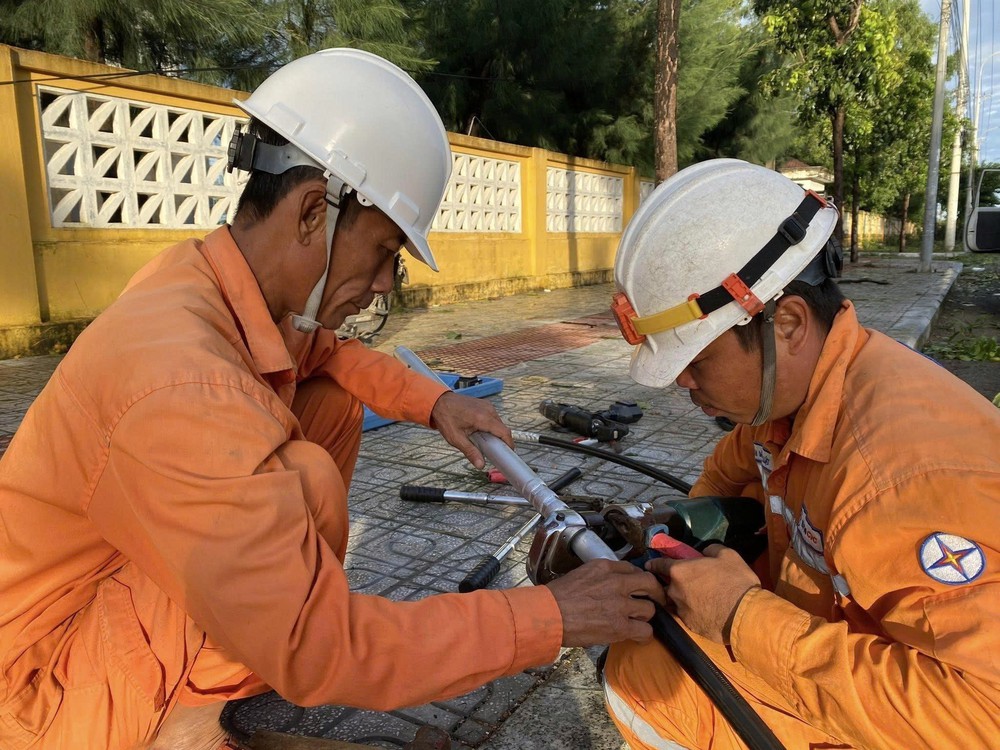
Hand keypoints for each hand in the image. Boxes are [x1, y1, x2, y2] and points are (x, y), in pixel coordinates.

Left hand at [429, 392, 513, 468]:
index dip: (509, 444)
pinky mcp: (485, 404)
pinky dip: (491, 425)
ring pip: (499, 423)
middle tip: (494, 451)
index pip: (504, 432)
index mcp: (483, 418)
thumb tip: (480, 465)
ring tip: (485, 441)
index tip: (509, 453)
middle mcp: (488, 410)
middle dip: (501, 440)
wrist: (439, 402)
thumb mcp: (456, 438)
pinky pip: (493, 417)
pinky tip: (481, 431)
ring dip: (495, 432)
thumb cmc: (446, 418)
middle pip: (503, 428)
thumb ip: (470, 452)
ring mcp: (487, 405)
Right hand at [546, 559, 666, 646]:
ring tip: (638, 621)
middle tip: (653, 601)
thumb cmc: (558, 596)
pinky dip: (643, 634)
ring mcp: (621, 605)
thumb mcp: (581, 574)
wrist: (549, 614)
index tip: (637, 588)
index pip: (632, 569)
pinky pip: (645, 630)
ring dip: (645, 616)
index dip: (637, 580)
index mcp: (605, 567)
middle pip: (650, 583)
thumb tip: (609, 584)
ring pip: (650, 609)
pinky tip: (637, 635)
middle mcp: (617, 582)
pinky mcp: (621, 626)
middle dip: (654, 593)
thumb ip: (599, 576)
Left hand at [646, 544, 759, 643]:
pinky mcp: (689, 625)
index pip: (659, 565)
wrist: (744, 615)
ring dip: (681, 599)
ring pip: (675, 602)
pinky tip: (703, 612)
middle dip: (673, 584)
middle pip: (667, 586)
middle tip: (686, 584)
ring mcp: (680, 610)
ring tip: (696, 600)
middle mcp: (674, 591)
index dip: (654, 564)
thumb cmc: (735, 581)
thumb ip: (711, 550)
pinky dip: (691, 613)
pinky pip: (686, 616)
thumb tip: (705, 553)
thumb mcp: (727, 555)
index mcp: (679, 571)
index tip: (649, 565)